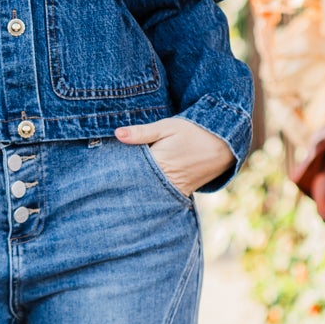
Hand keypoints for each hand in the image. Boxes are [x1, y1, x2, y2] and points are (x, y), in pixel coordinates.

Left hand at [114, 116, 234, 195]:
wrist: (225, 143)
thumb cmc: (194, 131)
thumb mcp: (167, 127)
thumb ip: (141, 133)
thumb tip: (117, 134)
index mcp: (159, 164)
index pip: (129, 172)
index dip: (115, 172)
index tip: (100, 172)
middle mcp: (166, 181)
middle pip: (136, 187)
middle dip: (122, 185)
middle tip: (103, 185)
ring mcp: (175, 189)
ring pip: (148, 194)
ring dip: (136, 190)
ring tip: (116, 191)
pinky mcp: (183, 192)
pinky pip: (162, 196)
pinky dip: (151, 193)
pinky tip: (140, 191)